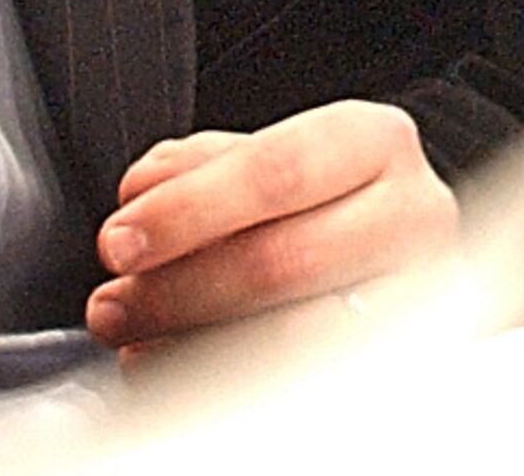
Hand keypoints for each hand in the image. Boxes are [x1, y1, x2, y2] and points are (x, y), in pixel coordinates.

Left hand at [87, 100, 459, 354]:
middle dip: (178, 289)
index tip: (120, 241)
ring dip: (190, 342)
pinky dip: (218, 379)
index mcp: (376, 143)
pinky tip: (174, 367)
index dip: (189, 210)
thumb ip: (200, 166)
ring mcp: (409, 294)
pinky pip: (297, 381)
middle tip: (112, 304)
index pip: (279, 172)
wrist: (383, 236)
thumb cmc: (310, 194)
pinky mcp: (394, 354)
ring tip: (133, 338)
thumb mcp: (263, 152)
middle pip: (283, 261)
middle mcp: (412, 217)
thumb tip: (144, 194)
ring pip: (293, 337)